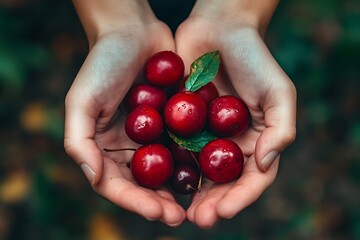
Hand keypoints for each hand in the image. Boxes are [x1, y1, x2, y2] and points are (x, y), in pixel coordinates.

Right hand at [65, 2, 185, 225]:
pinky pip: (184, 147)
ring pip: (166, 172)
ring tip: (197, 204)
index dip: (136, 202)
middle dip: (160, 202)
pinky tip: (208, 173)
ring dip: (179, 189)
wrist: (133, 32)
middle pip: (143, 185)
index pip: (117, 185)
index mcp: (104, 147)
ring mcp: (153, 136)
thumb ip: (79, 141)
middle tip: (180, 216)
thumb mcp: (82, 100)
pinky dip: (193, 162)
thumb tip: (94, 178)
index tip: (158, 211)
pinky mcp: (173, 123)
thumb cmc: (103, 63)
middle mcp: (128, 147)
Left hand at [175, 0, 295, 227]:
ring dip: (188, 194)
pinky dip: (168, 167)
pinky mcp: (180, 124)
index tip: (222, 210)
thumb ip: (281, 129)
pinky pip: (174, 149)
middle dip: (212, 203)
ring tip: (177, 210)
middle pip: (222, 183)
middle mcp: (229, 144)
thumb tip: (264, 165)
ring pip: (196, 173)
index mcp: (255, 141)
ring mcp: (203, 136)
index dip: (240, 199)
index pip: (252, 180)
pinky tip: (158, 181)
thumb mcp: (278, 90)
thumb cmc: (254, 58)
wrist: (218, 30)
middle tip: (198, 219)